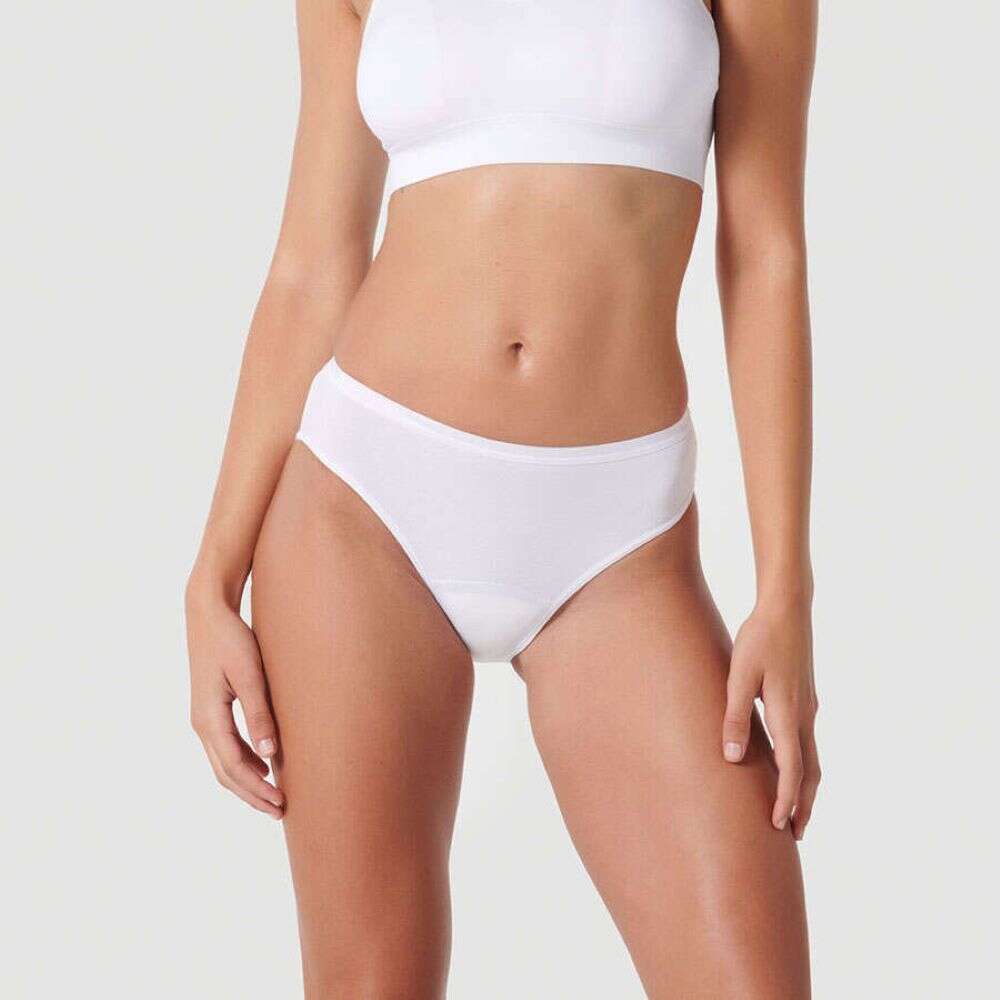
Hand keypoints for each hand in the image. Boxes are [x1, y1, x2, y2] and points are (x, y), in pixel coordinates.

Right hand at [186, 586, 284, 818]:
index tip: (280, 803)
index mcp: (209, 718)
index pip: (235, 767)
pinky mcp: (210, 708)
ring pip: (224, 762)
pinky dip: (243, 762)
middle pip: (226, 773)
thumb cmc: (232, 639)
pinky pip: (225, 746)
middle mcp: (201, 723)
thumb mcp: (250, 674)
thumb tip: (270, 752)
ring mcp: (203, 717)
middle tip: (280, 810)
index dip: (257, 789)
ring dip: (247, 781)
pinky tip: (264, 764)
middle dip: (252, 794)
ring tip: (273, 795)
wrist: (208, 612)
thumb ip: (259, 712)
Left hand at [722, 600, 819, 838]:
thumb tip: (733, 757)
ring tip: (795, 809)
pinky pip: (808, 741)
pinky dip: (804, 765)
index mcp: (787, 712)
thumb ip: (734, 716)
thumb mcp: (738, 675)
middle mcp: (804, 714)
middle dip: (803, 804)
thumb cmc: (759, 638)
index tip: (779, 825)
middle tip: (794, 834)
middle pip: (811, 771)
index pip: (792, 768)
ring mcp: (808, 706)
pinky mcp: (805, 697)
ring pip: (813, 757)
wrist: (788, 607)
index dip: (786, 798)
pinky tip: (791, 767)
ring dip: (805, 786)